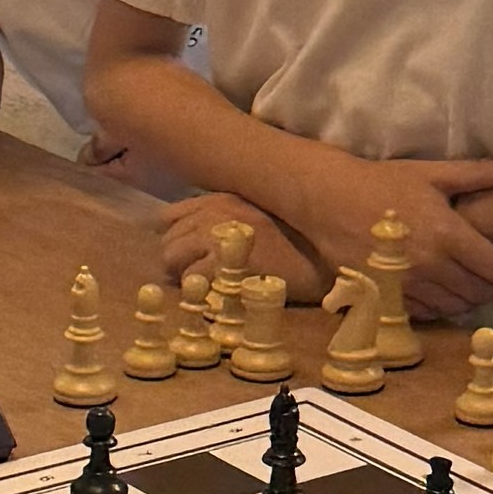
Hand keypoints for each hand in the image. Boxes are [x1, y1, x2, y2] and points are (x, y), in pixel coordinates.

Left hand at [146, 183, 316, 303]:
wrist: (324, 260)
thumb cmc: (298, 243)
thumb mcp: (257, 217)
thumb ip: (226, 221)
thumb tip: (195, 241)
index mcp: (222, 198)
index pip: (171, 215)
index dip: (176, 238)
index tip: (187, 255)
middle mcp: (215, 211)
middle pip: (168, 238)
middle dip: (177, 260)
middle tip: (197, 278)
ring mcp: (218, 234)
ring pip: (172, 255)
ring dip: (183, 275)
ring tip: (204, 288)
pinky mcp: (225, 262)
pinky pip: (191, 277)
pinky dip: (197, 290)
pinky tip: (215, 296)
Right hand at [281, 142, 492, 323]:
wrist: (327, 199)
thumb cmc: (382, 182)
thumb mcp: (432, 173)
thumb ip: (480, 174)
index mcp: (447, 235)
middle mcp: (430, 267)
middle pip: (481, 293)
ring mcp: (407, 287)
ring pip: (456, 307)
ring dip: (471, 297)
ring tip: (474, 280)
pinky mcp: (387, 298)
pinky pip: (427, 312)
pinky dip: (442, 305)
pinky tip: (444, 288)